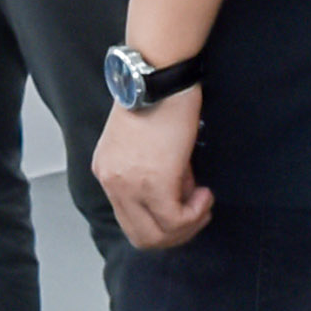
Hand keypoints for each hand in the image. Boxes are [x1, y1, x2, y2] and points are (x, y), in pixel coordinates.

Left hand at [94, 93, 214, 249]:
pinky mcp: (154, 184)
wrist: (159, 75)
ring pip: (158, 235)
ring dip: (188, 224)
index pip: (130, 219)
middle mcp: (111, 182)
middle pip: (141, 235)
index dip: (161, 219)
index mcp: (106, 170)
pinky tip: (205, 194)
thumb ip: (152, 170)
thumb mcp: (143, 140)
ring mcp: (129, 186)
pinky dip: (196, 213)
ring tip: (202, 200)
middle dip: (175, 232)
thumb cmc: (157, 97)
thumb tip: (179, 191)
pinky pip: (176, 219)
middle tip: (197, 211)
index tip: (184, 201)